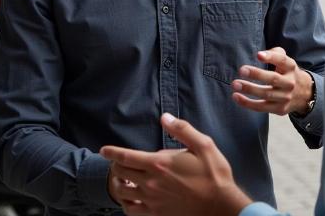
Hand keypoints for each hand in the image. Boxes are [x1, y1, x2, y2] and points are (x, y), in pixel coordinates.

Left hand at [100, 114, 251, 215]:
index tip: (104, 150)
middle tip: (118, 161)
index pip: (126, 157)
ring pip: (122, 193)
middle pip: (121, 174)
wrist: (220, 207)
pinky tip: (131, 198)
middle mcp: (151, 183)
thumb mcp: (203, 144)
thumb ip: (182, 129)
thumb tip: (165, 117)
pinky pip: (131, 211)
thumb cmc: (213, 174)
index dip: (112, 152)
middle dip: (116, 166)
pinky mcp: (157, 215)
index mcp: (160, 164)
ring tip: (122, 179)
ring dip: (118, 184)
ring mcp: (152, 201)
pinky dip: (126, 204)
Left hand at [231, 47, 313, 115]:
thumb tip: (260, 54)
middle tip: (242, 69)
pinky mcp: (279, 109)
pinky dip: (248, 103)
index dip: (271, 57)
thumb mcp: (286, 61)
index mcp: (291, 67)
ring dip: (249, 89)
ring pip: (266, 94)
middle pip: (273, 78)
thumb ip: (275, 53)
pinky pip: (261, 107)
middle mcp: (290, 82)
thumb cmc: (287, 73)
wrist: (304, 94)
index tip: (258, 55)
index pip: (282, 60)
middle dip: (257, 74)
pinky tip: (236, 96)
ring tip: (235, 84)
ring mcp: (285, 97)